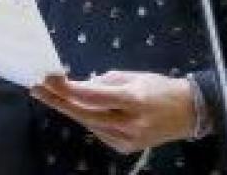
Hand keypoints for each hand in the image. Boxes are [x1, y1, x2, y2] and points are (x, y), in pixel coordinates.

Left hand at [31, 71, 194, 154]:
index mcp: (134, 100)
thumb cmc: (161, 88)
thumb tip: (82, 85)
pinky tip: (76, 108)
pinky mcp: (125, 148)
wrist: (188, 113)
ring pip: (89, 124)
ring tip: (49, 95)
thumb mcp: (135, 77)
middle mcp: (130, 123)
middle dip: (59, 100)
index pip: (94, 95)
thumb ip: (107, 81)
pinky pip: (98, 131)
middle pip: (85, 113)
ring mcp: (127, 140)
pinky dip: (87, 118)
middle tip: (38, 88)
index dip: (69, 88)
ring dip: (69, 109)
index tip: (49, 77)